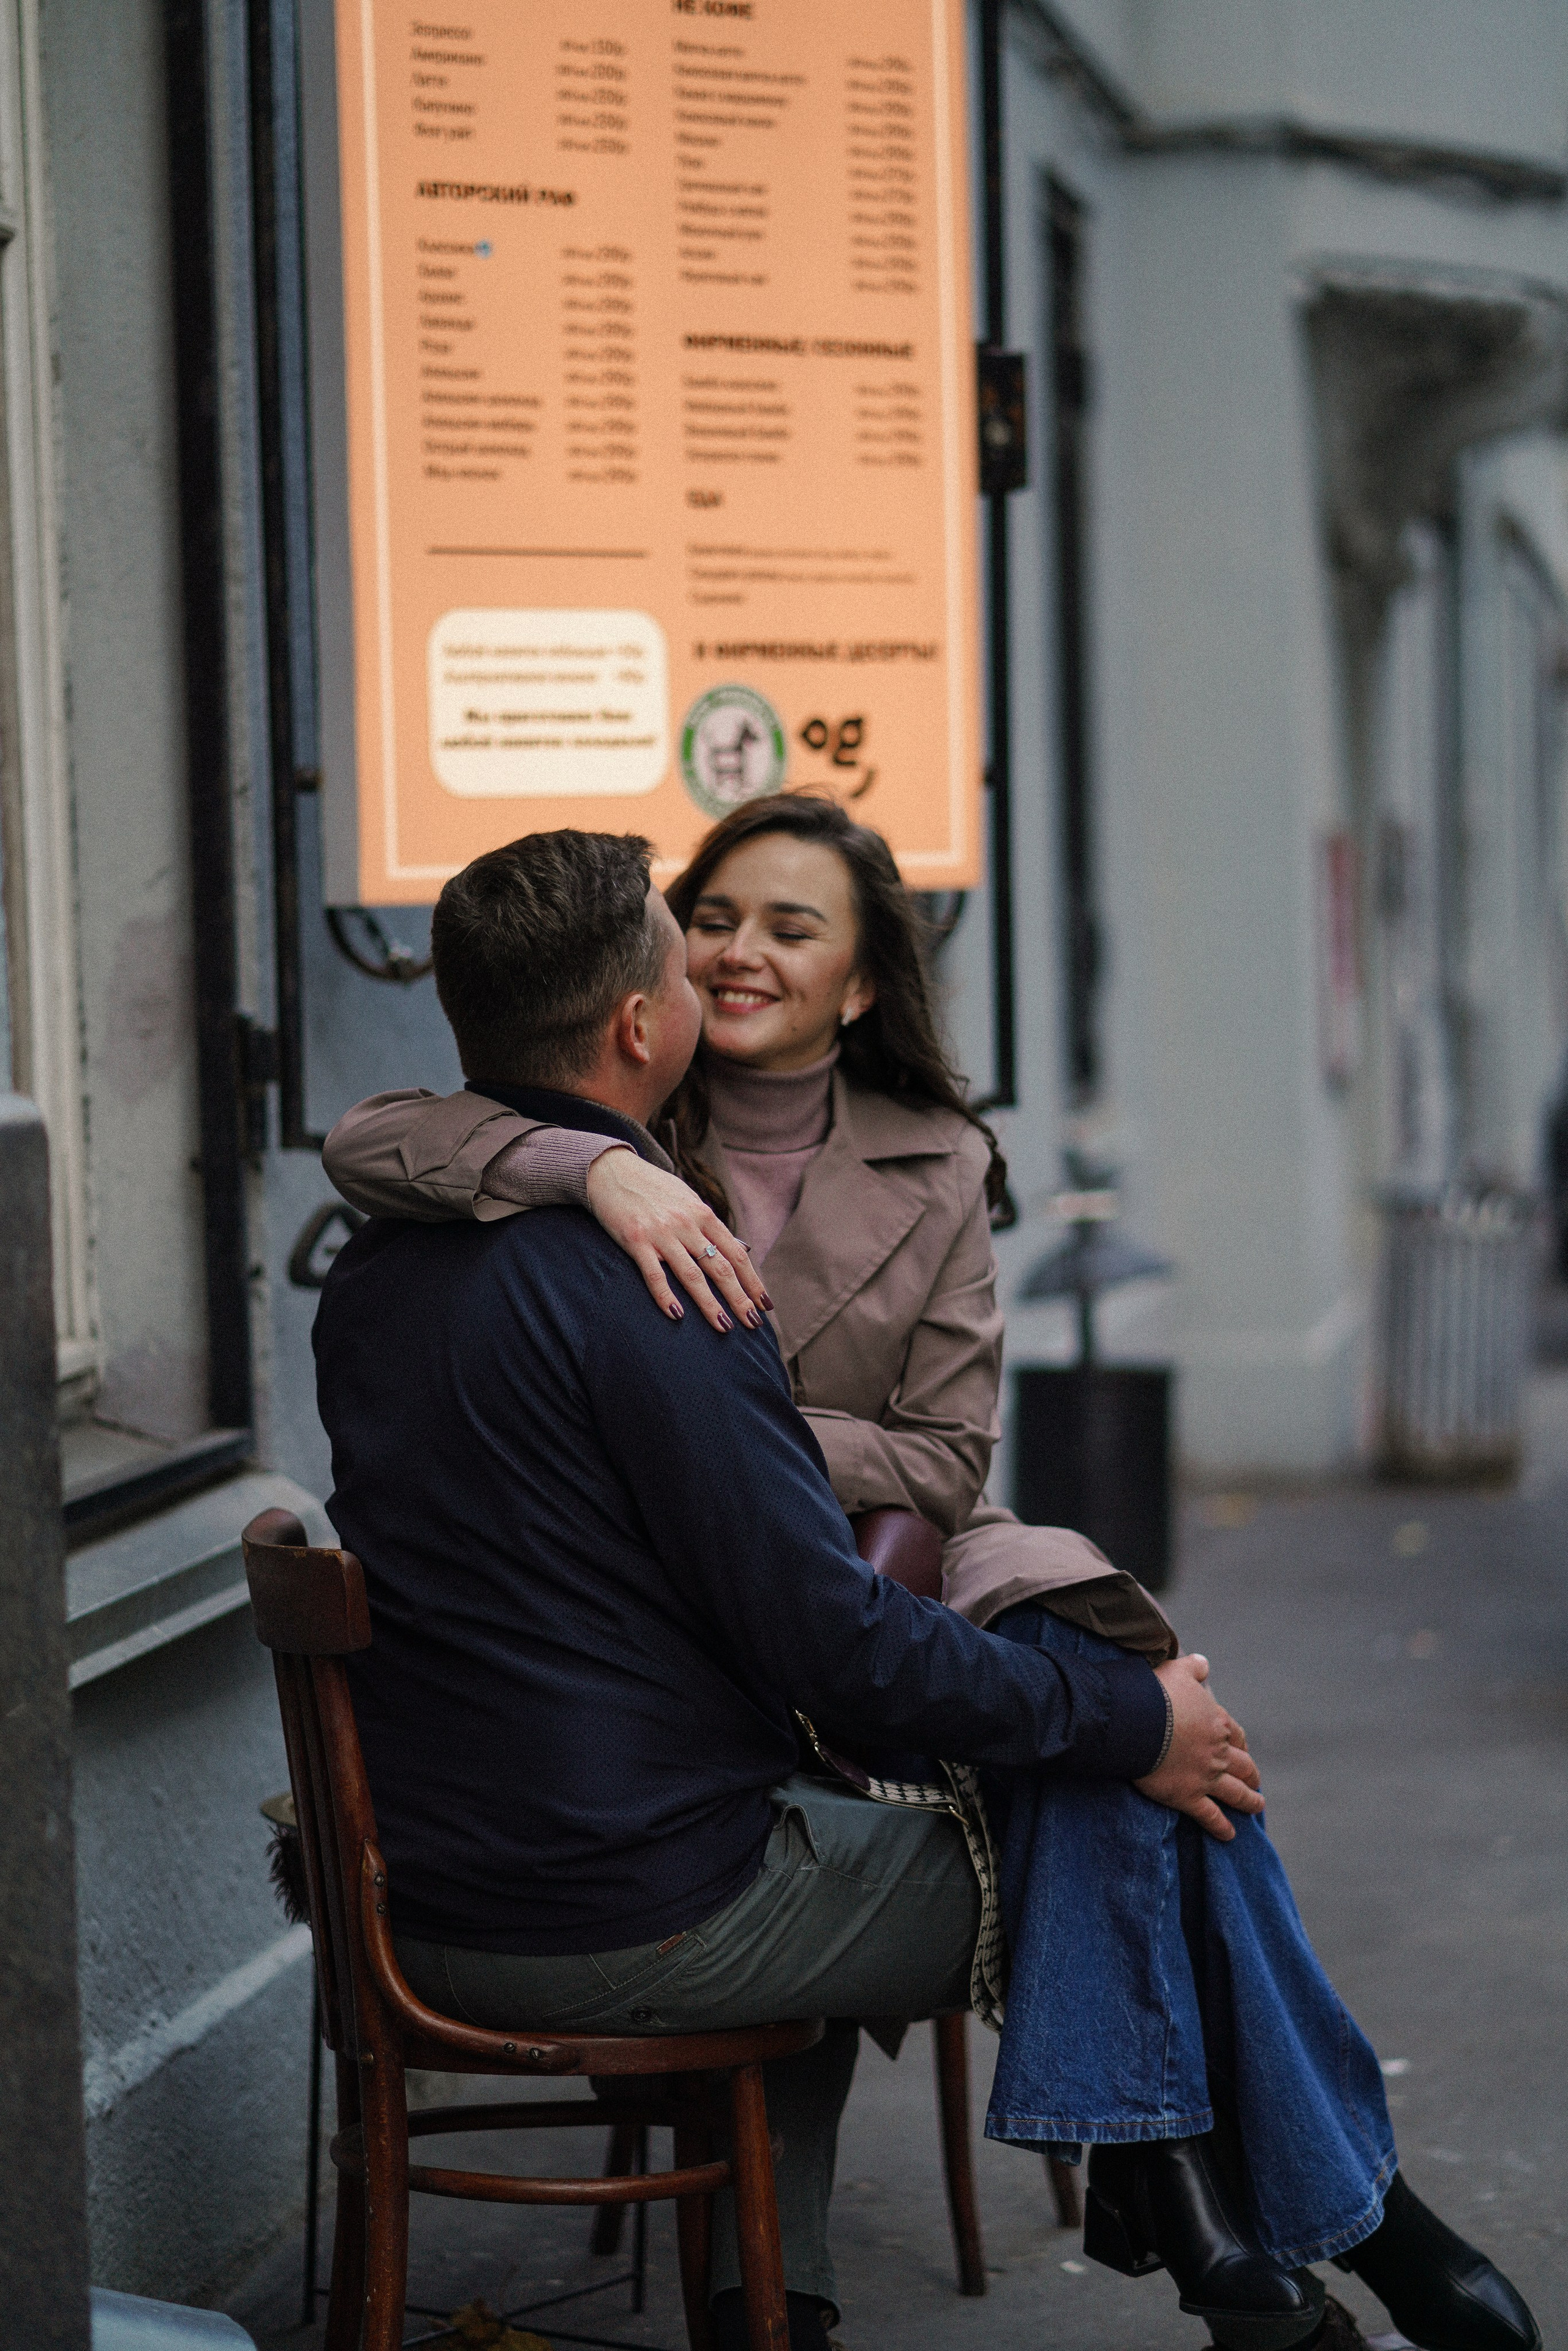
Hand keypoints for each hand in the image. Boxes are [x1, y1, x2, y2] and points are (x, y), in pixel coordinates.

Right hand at [584, 1151, 770, 1333]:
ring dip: (710, 1304)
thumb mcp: (688, 1200)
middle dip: (739, 1298)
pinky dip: (666, 1296)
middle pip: (720, 1268)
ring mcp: (662, 1233)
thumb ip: (709, 1226)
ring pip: (692, 1275)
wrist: (612, 1171)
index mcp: (703, 1214)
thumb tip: (738, 1251)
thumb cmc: (654, 1190)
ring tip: (724, 1327)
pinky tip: (676, 1315)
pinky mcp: (636, 1240)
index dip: (753, 1281)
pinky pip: (654, 1274)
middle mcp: (687, 1224)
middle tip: (753, 1323)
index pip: (736, 1254)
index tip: (765, 1304)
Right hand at [1134, 1653, 1262, 1840]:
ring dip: (1249, 1801)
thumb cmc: (1155, 1693)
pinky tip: (1230, 1835)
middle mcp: (1218, 1752)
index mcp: (1217, 1723)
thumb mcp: (1177, 1670)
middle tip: (1256, 1782)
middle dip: (1251, 1775)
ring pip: (1235, 1793)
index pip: (1236, 1736)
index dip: (1240, 1744)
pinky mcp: (1188, 1797)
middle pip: (1243, 1766)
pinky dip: (1221, 1827)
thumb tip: (1204, 1663)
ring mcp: (1206, 1777)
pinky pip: (1211, 1816)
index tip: (1243, 1750)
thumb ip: (1194, 1668)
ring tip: (1257, 1806)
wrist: (1138, 1721)